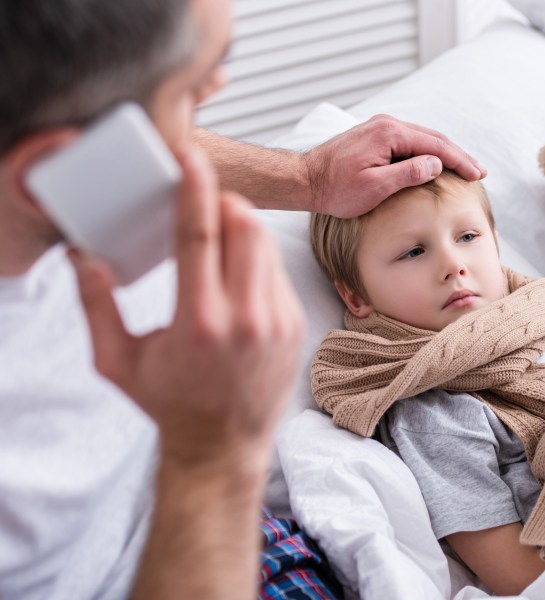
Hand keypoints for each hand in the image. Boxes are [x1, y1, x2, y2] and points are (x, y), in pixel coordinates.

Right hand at [69, 146, 304, 471]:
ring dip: (241, 227)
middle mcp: (246, 319)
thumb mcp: (118, 363)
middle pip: (244, 226)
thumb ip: (96, 307)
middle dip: (222, 203)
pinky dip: (255, 259)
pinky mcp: (294, 324)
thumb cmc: (170, 405)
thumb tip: (85, 258)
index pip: (201, 236)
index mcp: (199, 323)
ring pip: (265, 243)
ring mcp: (277, 321)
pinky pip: (277, 270)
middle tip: (202, 205)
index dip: (196, 189)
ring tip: (217, 237)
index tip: (193, 160)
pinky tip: (235, 278)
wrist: (224, 446)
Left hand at [303, 114, 486, 217]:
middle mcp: (387, 125)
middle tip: (479, 171)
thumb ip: (408, 173)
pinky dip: (428, 152)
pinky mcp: (375, 137)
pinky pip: (410, 142)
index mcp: (389, 134)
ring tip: (464, 167)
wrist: (305, 180)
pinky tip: (436, 162)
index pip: (435, 146)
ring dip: (445, 153)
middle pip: (433, 138)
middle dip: (458, 155)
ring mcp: (381, 128)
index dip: (460, 161)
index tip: (477, 175)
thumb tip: (437, 164)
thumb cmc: (336, 188)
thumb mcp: (375, 187)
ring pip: (423, 139)